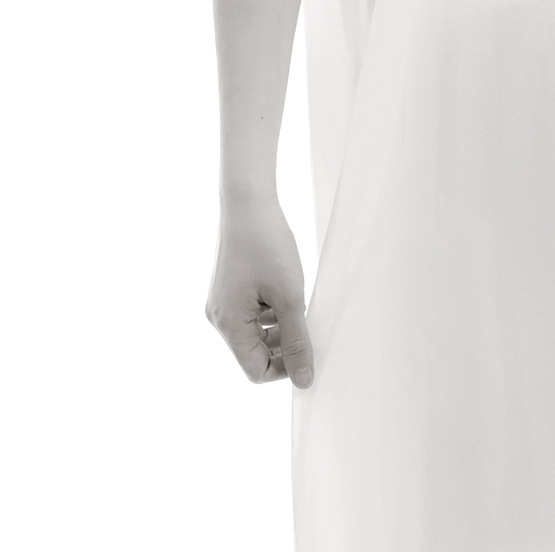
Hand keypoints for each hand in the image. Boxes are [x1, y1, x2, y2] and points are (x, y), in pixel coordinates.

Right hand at [206, 194, 313, 387]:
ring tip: (296, 299)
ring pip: (254, 333)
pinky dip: (270, 310)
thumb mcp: (289, 296)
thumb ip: (297, 340)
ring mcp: (221, 302)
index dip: (285, 367)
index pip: (256, 371)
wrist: (248, 201)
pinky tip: (285, 288)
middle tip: (307, 322)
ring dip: (279, 326)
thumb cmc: (266, 243)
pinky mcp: (227, 288)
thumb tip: (304, 380)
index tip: (308, 348)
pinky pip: (250, 314)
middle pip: (254, 353)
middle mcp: (219, 318)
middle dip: (283, 345)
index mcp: (228, 325)